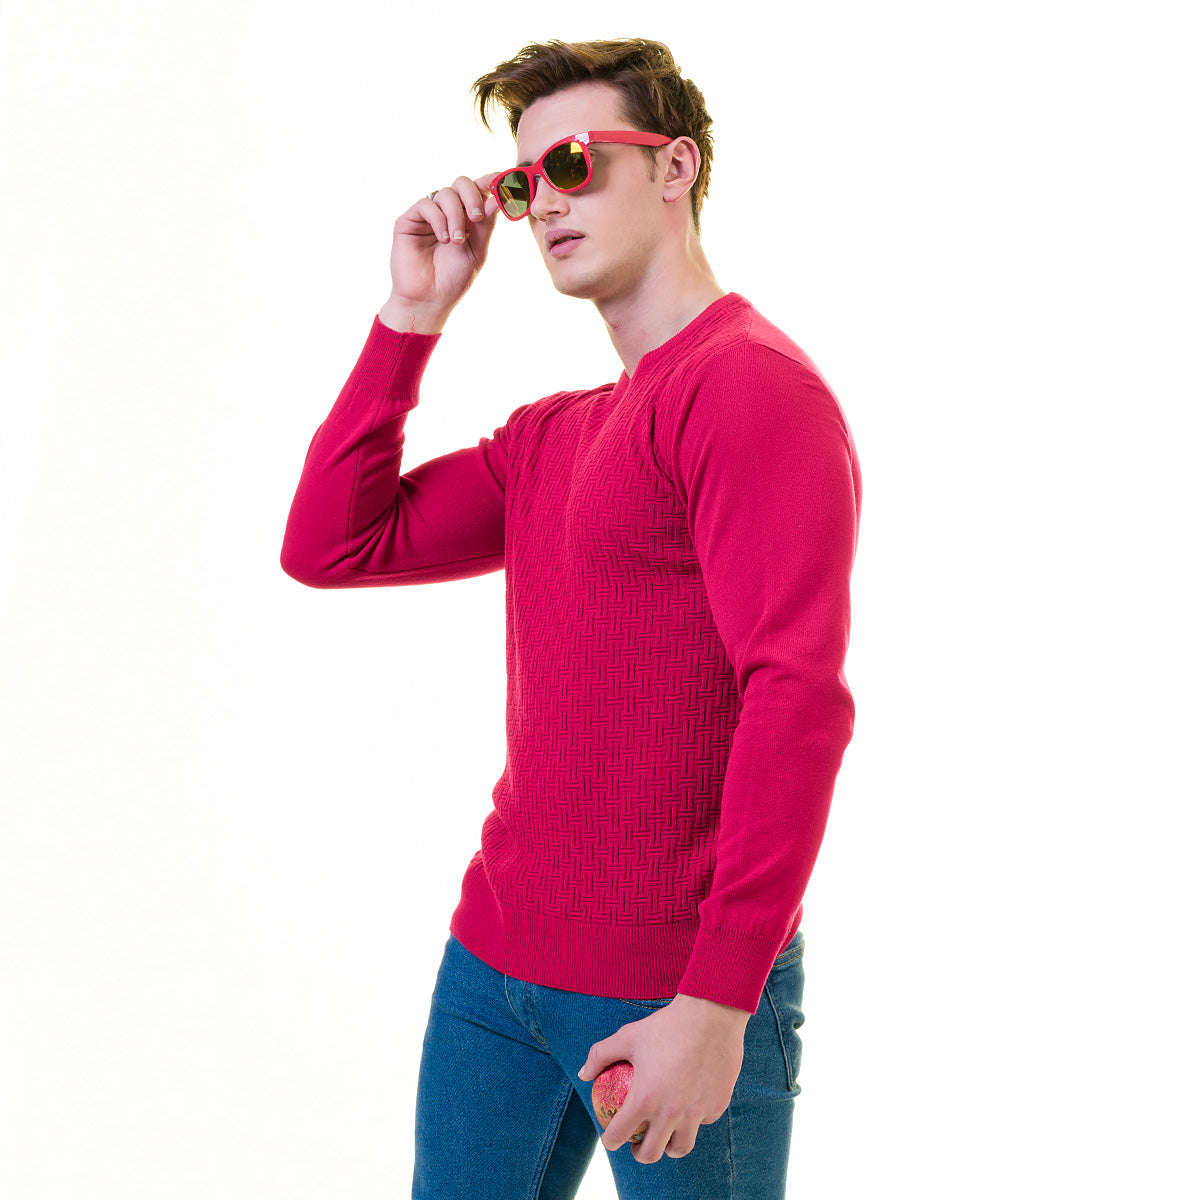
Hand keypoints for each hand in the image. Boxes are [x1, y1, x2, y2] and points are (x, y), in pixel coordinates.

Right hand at [382, 173, 501, 330]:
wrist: (429, 299)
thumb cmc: (453, 279)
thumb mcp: (477, 251)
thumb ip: (486, 225)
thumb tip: (497, 199)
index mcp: (467, 219)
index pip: (478, 192)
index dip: (490, 182)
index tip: (501, 179)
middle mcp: (448, 212)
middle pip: (461, 183)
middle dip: (472, 196)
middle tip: (476, 217)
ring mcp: (428, 215)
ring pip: (445, 193)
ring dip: (455, 215)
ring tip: (456, 241)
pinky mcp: (409, 219)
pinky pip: (427, 204)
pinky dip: (438, 219)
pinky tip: (443, 239)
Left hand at [578, 994, 748, 1163]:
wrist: (711, 1014)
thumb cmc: (665, 1025)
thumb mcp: (627, 1036)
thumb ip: (600, 1055)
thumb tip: (583, 1074)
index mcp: (644, 1099)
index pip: (619, 1135)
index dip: (610, 1141)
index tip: (610, 1138)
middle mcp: (670, 1113)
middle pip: (650, 1154)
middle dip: (639, 1153)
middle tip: (637, 1144)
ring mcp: (695, 1113)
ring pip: (680, 1148)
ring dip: (668, 1147)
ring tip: (664, 1137)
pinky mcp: (716, 1106)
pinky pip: (702, 1123)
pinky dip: (694, 1121)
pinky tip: (689, 1108)